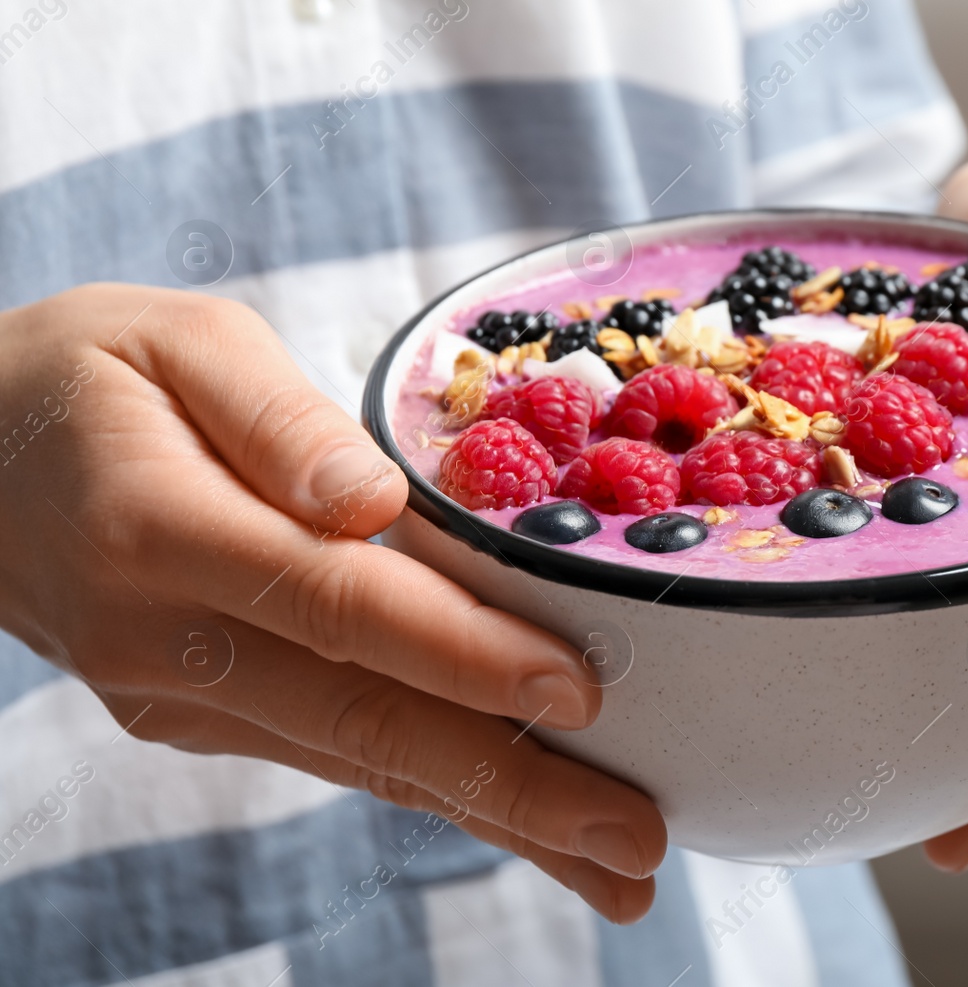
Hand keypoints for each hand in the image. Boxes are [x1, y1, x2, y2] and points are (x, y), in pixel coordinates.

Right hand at [0, 285, 665, 921]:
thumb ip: (274, 420)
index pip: (339, 604)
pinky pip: (338, 751)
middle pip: (367, 723)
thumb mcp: (176, 343)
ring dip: (498, 816)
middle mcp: (166, 644)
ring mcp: (181, 699)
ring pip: (363, 760)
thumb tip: (369, 500)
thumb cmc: (91, 379)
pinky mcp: (201, 716)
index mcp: (162, 532)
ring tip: (613, 863)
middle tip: (635, 842)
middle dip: (514, 788)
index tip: (577, 691)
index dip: (463, 651)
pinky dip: (440, 786)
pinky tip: (525, 816)